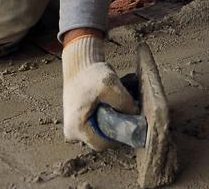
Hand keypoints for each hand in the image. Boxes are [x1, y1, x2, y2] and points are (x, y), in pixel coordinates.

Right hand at [62, 35, 137, 150]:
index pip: (101, 144)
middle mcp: (72, 132)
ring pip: (98, 131)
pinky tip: (109, 104)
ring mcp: (73, 127)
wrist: (79, 65)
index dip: (117, 136)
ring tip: (116, 106)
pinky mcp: (77, 120)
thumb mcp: (110, 86)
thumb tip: (136, 115)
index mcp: (76, 128)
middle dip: (114, 127)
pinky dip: (104, 116)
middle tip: (124, 113)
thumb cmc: (91, 75)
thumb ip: (124, 102)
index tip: (129, 125)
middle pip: (100, 138)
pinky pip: (95, 124)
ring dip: (110, 121)